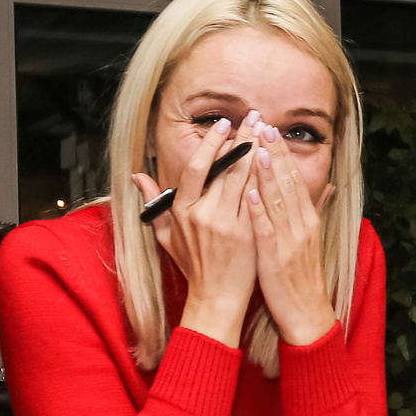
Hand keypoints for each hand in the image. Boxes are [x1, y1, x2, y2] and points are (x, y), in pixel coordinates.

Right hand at [132, 114, 259, 346]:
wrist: (215, 299)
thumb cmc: (193, 266)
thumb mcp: (166, 235)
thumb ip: (155, 202)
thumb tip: (137, 176)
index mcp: (183, 211)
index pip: (197, 167)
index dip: (211, 143)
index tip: (224, 124)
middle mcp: (203, 214)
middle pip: (225, 167)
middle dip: (242, 138)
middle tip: (255, 117)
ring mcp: (227, 224)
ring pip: (245, 179)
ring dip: (258, 152)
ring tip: (268, 132)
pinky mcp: (248, 234)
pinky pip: (259, 198)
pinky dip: (267, 178)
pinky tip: (278, 162)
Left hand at [246, 131, 339, 347]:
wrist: (307, 311)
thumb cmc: (303, 275)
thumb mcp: (313, 238)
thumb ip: (317, 210)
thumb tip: (330, 185)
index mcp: (308, 219)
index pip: (294, 178)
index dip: (282, 153)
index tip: (270, 130)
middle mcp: (301, 225)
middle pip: (287, 182)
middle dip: (274, 153)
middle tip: (262, 125)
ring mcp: (289, 241)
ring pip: (277, 201)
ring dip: (267, 174)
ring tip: (256, 149)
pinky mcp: (275, 258)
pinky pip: (266, 230)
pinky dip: (259, 211)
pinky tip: (250, 194)